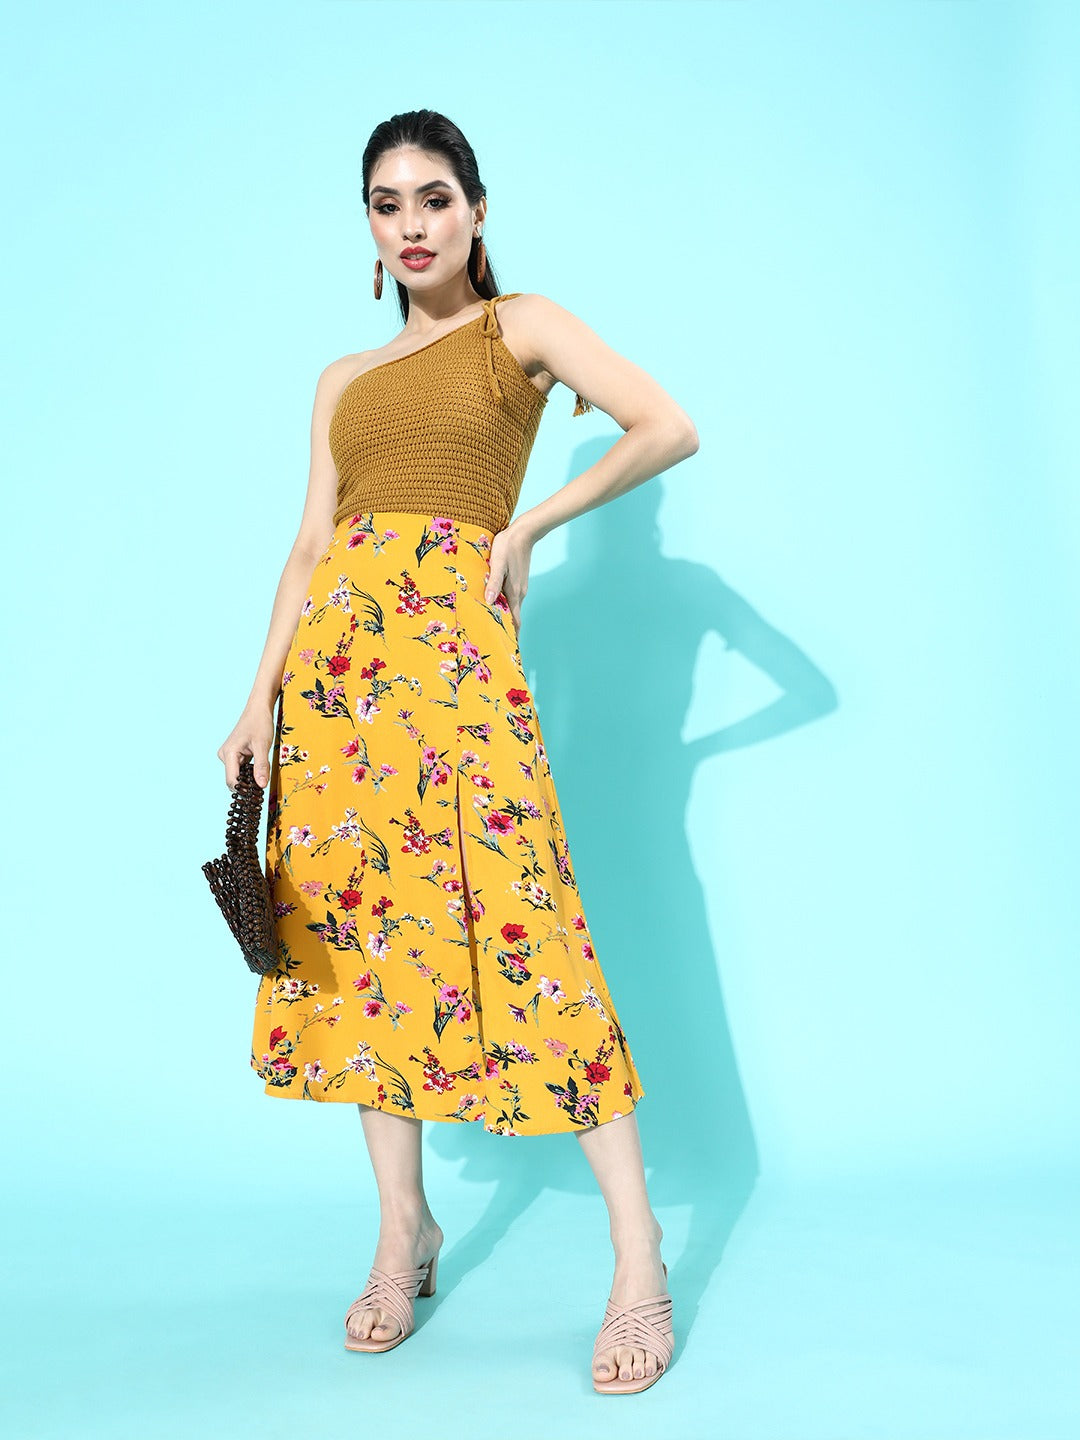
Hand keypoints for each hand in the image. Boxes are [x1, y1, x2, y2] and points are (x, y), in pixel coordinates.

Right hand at [217, 703, 275, 788]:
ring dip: (249, 779)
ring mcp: (228, 755)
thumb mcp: (263, 746)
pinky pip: (240, 769)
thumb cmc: (260, 724)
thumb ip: (262, 767)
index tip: (256, 796)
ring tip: (262, 779)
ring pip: (238, 775)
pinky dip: (249, 773)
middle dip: (247, 786)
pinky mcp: (234, 754)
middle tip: (262, 789)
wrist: (258, 709)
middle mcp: (225, 755)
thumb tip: (261, 786)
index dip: (243, 790)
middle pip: (235, 779)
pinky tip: (259, 772)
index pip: (232, 781)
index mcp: (229, 753)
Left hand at [484, 518, 535, 636]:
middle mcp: (519, 593)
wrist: (524, 533)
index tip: (508, 649)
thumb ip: (493, 583)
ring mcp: (519, 587)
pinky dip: (504, 607)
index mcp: (515, 592)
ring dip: (504, 619)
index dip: (513, 636)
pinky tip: (495, 607)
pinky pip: (510, 599)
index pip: (515, 621)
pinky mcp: (516, 581)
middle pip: (513, 617)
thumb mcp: (498, 564)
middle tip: (495, 643)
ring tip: (492, 628)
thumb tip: (490, 602)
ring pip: (511, 608)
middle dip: (507, 631)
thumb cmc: (508, 547)